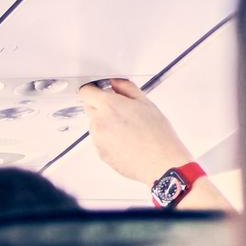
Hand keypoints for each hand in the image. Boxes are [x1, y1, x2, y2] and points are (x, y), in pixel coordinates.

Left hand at [78, 78, 195, 183]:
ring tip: (128, 127)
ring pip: (95, 124)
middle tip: (121, 108)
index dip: (93, 88)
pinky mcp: (99, 152)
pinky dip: (108, 137)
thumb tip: (115, 83)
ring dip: (105, 121)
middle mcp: (98, 122)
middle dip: (101, 104)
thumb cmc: (157, 134)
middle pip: (89, 107)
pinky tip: (126, 139)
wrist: (159, 162)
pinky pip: (99, 139)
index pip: (86, 91)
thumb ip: (126, 88)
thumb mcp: (145, 103)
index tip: (100, 88)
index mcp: (109, 106)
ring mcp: (97, 139)